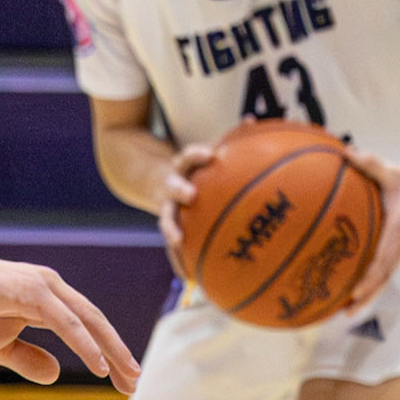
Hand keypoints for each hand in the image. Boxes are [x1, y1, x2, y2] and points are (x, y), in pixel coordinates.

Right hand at [0, 248, 139, 393]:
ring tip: (129, 377)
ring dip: (111, 350)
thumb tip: (57, 375)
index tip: (122, 381)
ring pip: (88, 321)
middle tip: (135, 383)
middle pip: (95, 323)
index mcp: (45, 300)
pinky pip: (65, 322)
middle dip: (118, 354)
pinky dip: (84, 344)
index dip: (106, 353)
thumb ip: (28, 359)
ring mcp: (43, 287)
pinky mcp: (30, 291)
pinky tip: (98, 366)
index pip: (86, 328)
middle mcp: (51, 289)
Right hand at [153, 143, 218, 278]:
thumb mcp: (201, 152)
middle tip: (190, 195)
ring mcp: (166, 208)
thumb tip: (250, 121)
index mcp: (182, 167)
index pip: (188, 157)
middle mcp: (170, 187)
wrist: (148, 179)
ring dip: (171, 230)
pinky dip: (178, 261)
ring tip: (177, 242)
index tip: (212, 154)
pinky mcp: (168, 226)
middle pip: (172, 187)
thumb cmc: (190, 168)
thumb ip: (224, 139)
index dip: (198, 155)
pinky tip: (188, 278)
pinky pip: (172, 246)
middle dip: (179, 190)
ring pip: (166, 220)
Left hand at [343, 149, 399, 306]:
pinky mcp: (398, 249)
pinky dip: (369, 284)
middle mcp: (399, 245)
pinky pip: (383, 271)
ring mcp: (399, 250)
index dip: (370, 277)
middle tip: (343, 313)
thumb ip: (370, 164)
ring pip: (382, 279)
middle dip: (364, 296)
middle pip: (381, 278)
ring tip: (344, 312)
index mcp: (397, 231)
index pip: (383, 259)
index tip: (356, 291)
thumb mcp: (393, 172)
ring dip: (366, 296)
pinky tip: (353, 293)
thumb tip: (346, 152)